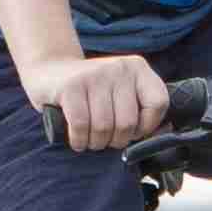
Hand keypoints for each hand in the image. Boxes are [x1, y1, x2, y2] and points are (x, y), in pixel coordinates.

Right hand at [24, 48, 169, 152]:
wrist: (48, 72)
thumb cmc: (89, 93)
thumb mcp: (119, 93)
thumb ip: (140, 110)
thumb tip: (163, 135)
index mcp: (138, 68)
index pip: (158, 104)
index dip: (146, 127)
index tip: (131, 131)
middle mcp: (119, 68)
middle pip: (128, 122)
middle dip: (115, 141)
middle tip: (104, 139)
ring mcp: (95, 75)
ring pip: (104, 127)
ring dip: (95, 143)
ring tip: (89, 139)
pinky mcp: (71, 86)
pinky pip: (82, 126)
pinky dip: (79, 140)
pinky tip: (77, 139)